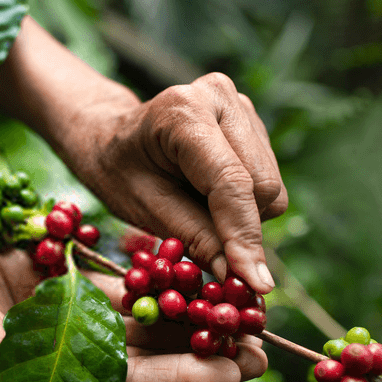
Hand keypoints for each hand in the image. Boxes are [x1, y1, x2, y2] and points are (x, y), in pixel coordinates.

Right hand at [0, 227, 266, 381]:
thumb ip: (62, 380)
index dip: (195, 376)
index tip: (242, 366)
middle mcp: (74, 351)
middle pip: (155, 347)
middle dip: (206, 339)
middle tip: (260, 332)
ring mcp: (67, 310)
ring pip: (141, 306)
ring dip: (188, 300)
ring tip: (238, 291)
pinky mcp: (59, 272)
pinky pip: (113, 268)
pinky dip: (149, 264)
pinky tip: (188, 255)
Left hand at [64, 73, 287, 293]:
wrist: (110, 137)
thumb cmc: (118, 172)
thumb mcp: (144, 208)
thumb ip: (195, 239)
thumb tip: (243, 280)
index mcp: (183, 111)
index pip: (231, 182)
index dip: (244, 236)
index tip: (255, 284)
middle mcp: (220, 97)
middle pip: (262, 186)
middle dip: (241, 227)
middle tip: (205, 244)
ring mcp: (240, 106)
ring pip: (272, 187)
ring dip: (243, 215)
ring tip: (196, 206)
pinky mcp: (252, 122)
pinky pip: (268, 180)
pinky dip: (244, 202)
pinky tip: (207, 192)